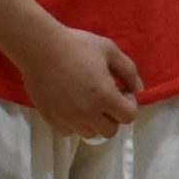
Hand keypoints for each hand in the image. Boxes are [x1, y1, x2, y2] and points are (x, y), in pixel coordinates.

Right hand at [11, 22, 141, 138]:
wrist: (40, 48)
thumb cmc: (77, 46)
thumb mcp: (110, 50)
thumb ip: (129, 71)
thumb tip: (138, 89)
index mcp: (105, 97)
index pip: (128, 117)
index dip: (129, 104)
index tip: (121, 91)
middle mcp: (87, 113)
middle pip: (110, 130)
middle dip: (113, 115)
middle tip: (105, 97)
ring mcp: (68, 118)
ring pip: (90, 133)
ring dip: (94, 121)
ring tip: (87, 101)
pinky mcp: (51, 119)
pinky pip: (69, 131)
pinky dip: (75, 123)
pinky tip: (72, 105)